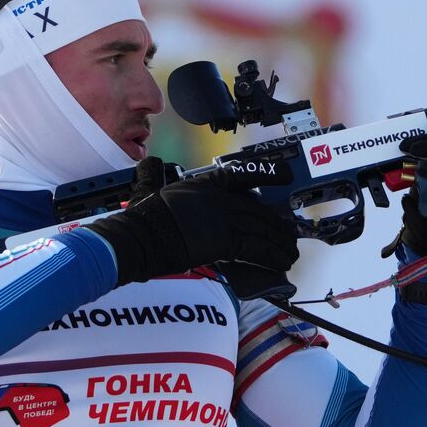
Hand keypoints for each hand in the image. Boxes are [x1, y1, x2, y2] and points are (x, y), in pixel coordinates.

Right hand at [86, 158, 298, 286]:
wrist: (137, 238)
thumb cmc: (139, 219)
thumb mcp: (148, 187)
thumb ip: (153, 174)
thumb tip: (148, 163)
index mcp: (202, 184)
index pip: (241, 175)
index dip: (267, 175)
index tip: (285, 176)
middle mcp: (217, 199)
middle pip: (257, 209)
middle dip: (276, 224)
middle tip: (289, 233)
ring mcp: (222, 219)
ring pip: (260, 229)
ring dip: (279, 243)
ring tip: (290, 252)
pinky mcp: (223, 241)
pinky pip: (255, 249)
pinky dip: (271, 256)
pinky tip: (281, 262)